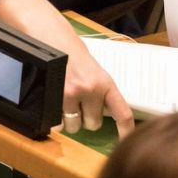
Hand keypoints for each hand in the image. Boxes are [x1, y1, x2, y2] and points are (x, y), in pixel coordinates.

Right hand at [0, 0, 133, 137]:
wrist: (50, 38)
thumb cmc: (72, 53)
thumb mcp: (94, 70)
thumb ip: (101, 90)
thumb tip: (107, 112)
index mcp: (106, 82)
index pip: (122, 112)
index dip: (125, 130)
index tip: (127, 139)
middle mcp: (91, 90)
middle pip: (93, 124)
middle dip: (87, 117)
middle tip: (81, 102)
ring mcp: (71, 96)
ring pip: (74, 126)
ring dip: (71, 118)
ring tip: (66, 98)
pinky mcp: (53, 99)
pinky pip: (57, 122)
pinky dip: (56, 116)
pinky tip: (56, 100)